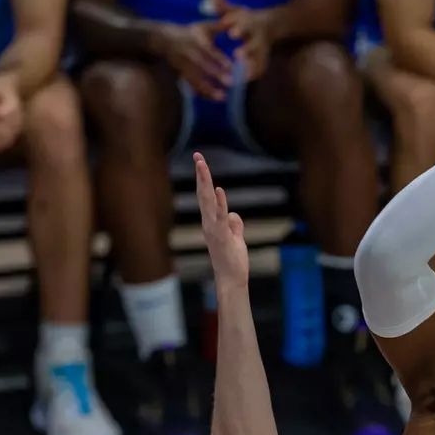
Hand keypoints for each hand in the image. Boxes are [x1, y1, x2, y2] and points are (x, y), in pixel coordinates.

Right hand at [152, 20, 231, 100]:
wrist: (161, 39)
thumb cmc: (188, 33)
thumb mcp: (202, 27)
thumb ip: (220, 26)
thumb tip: (235, 20)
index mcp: (195, 41)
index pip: (209, 51)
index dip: (219, 59)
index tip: (232, 67)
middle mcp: (189, 53)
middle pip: (203, 66)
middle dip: (216, 75)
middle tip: (231, 83)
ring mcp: (183, 65)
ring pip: (196, 79)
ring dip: (209, 89)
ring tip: (223, 97)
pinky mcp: (180, 74)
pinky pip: (191, 86)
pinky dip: (202, 93)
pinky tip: (214, 99)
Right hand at [194, 151, 249, 286]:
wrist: (231, 279)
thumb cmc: (232, 261)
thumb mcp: (236, 238)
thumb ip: (235, 225)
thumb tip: (233, 214)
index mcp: (211, 222)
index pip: (206, 196)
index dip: (204, 180)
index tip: (200, 162)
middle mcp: (208, 223)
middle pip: (204, 194)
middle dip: (201, 174)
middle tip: (197, 156)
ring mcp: (213, 229)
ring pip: (208, 201)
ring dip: (205, 182)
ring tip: (202, 165)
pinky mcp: (221, 236)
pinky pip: (220, 217)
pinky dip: (220, 203)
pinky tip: (219, 190)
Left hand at [211, 0, 275, 82]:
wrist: (270, 24)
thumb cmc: (246, 18)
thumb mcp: (235, 10)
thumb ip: (222, 5)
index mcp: (250, 23)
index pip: (245, 26)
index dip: (239, 30)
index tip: (231, 34)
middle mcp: (258, 37)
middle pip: (255, 44)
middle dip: (247, 50)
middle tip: (237, 56)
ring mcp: (263, 49)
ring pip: (260, 59)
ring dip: (252, 67)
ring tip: (241, 76)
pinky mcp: (264, 58)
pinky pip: (261, 68)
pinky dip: (254, 75)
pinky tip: (244, 81)